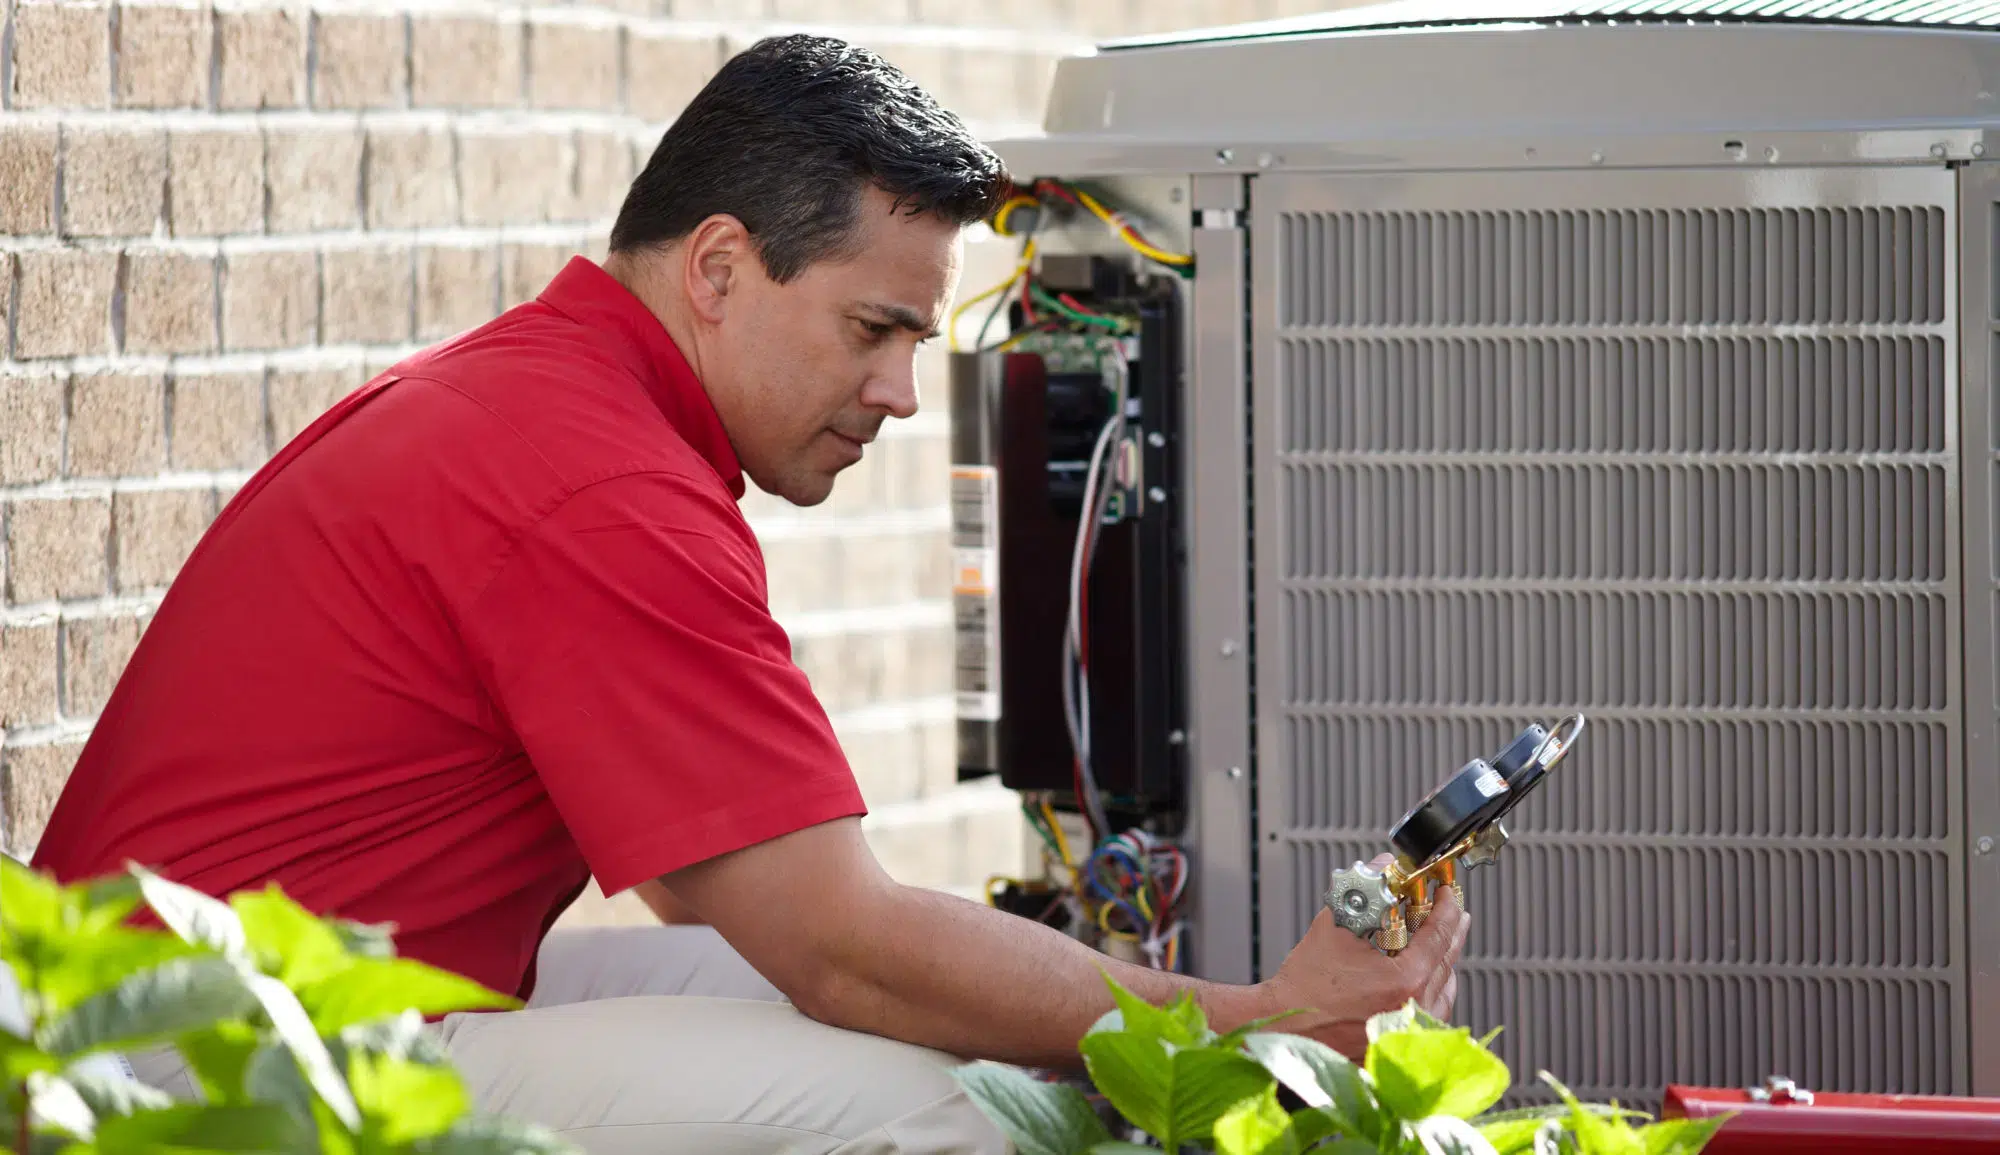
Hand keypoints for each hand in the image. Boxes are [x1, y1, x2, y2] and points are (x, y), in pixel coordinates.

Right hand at [1251, 856, 1468, 1060]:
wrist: (1285, 1027)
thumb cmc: (1304, 988)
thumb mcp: (1335, 927)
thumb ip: (1365, 891)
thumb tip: (1382, 867)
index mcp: (1405, 982)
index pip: (1440, 935)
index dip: (1446, 907)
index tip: (1447, 893)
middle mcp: (1415, 1011)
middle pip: (1447, 961)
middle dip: (1448, 930)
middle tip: (1448, 909)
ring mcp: (1410, 1031)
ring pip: (1444, 990)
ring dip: (1442, 961)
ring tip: (1435, 942)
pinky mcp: (1401, 1043)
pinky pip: (1432, 1013)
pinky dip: (1432, 990)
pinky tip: (1424, 978)